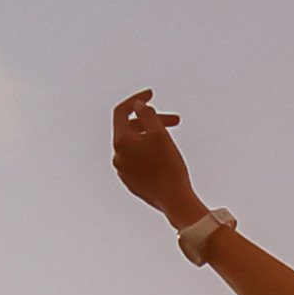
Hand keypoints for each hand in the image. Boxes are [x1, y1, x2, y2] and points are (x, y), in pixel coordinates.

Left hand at [109, 89, 205, 222]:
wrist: (174, 200)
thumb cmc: (169, 166)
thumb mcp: (159, 133)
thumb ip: (147, 115)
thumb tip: (137, 105)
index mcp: (121, 142)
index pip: (122, 112)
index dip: (137, 99)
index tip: (152, 93)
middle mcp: (117, 156)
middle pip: (131, 128)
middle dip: (151, 120)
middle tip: (176, 121)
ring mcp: (123, 171)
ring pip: (135, 145)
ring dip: (151, 136)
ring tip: (171, 140)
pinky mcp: (131, 182)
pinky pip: (138, 160)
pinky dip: (149, 152)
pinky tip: (166, 157)